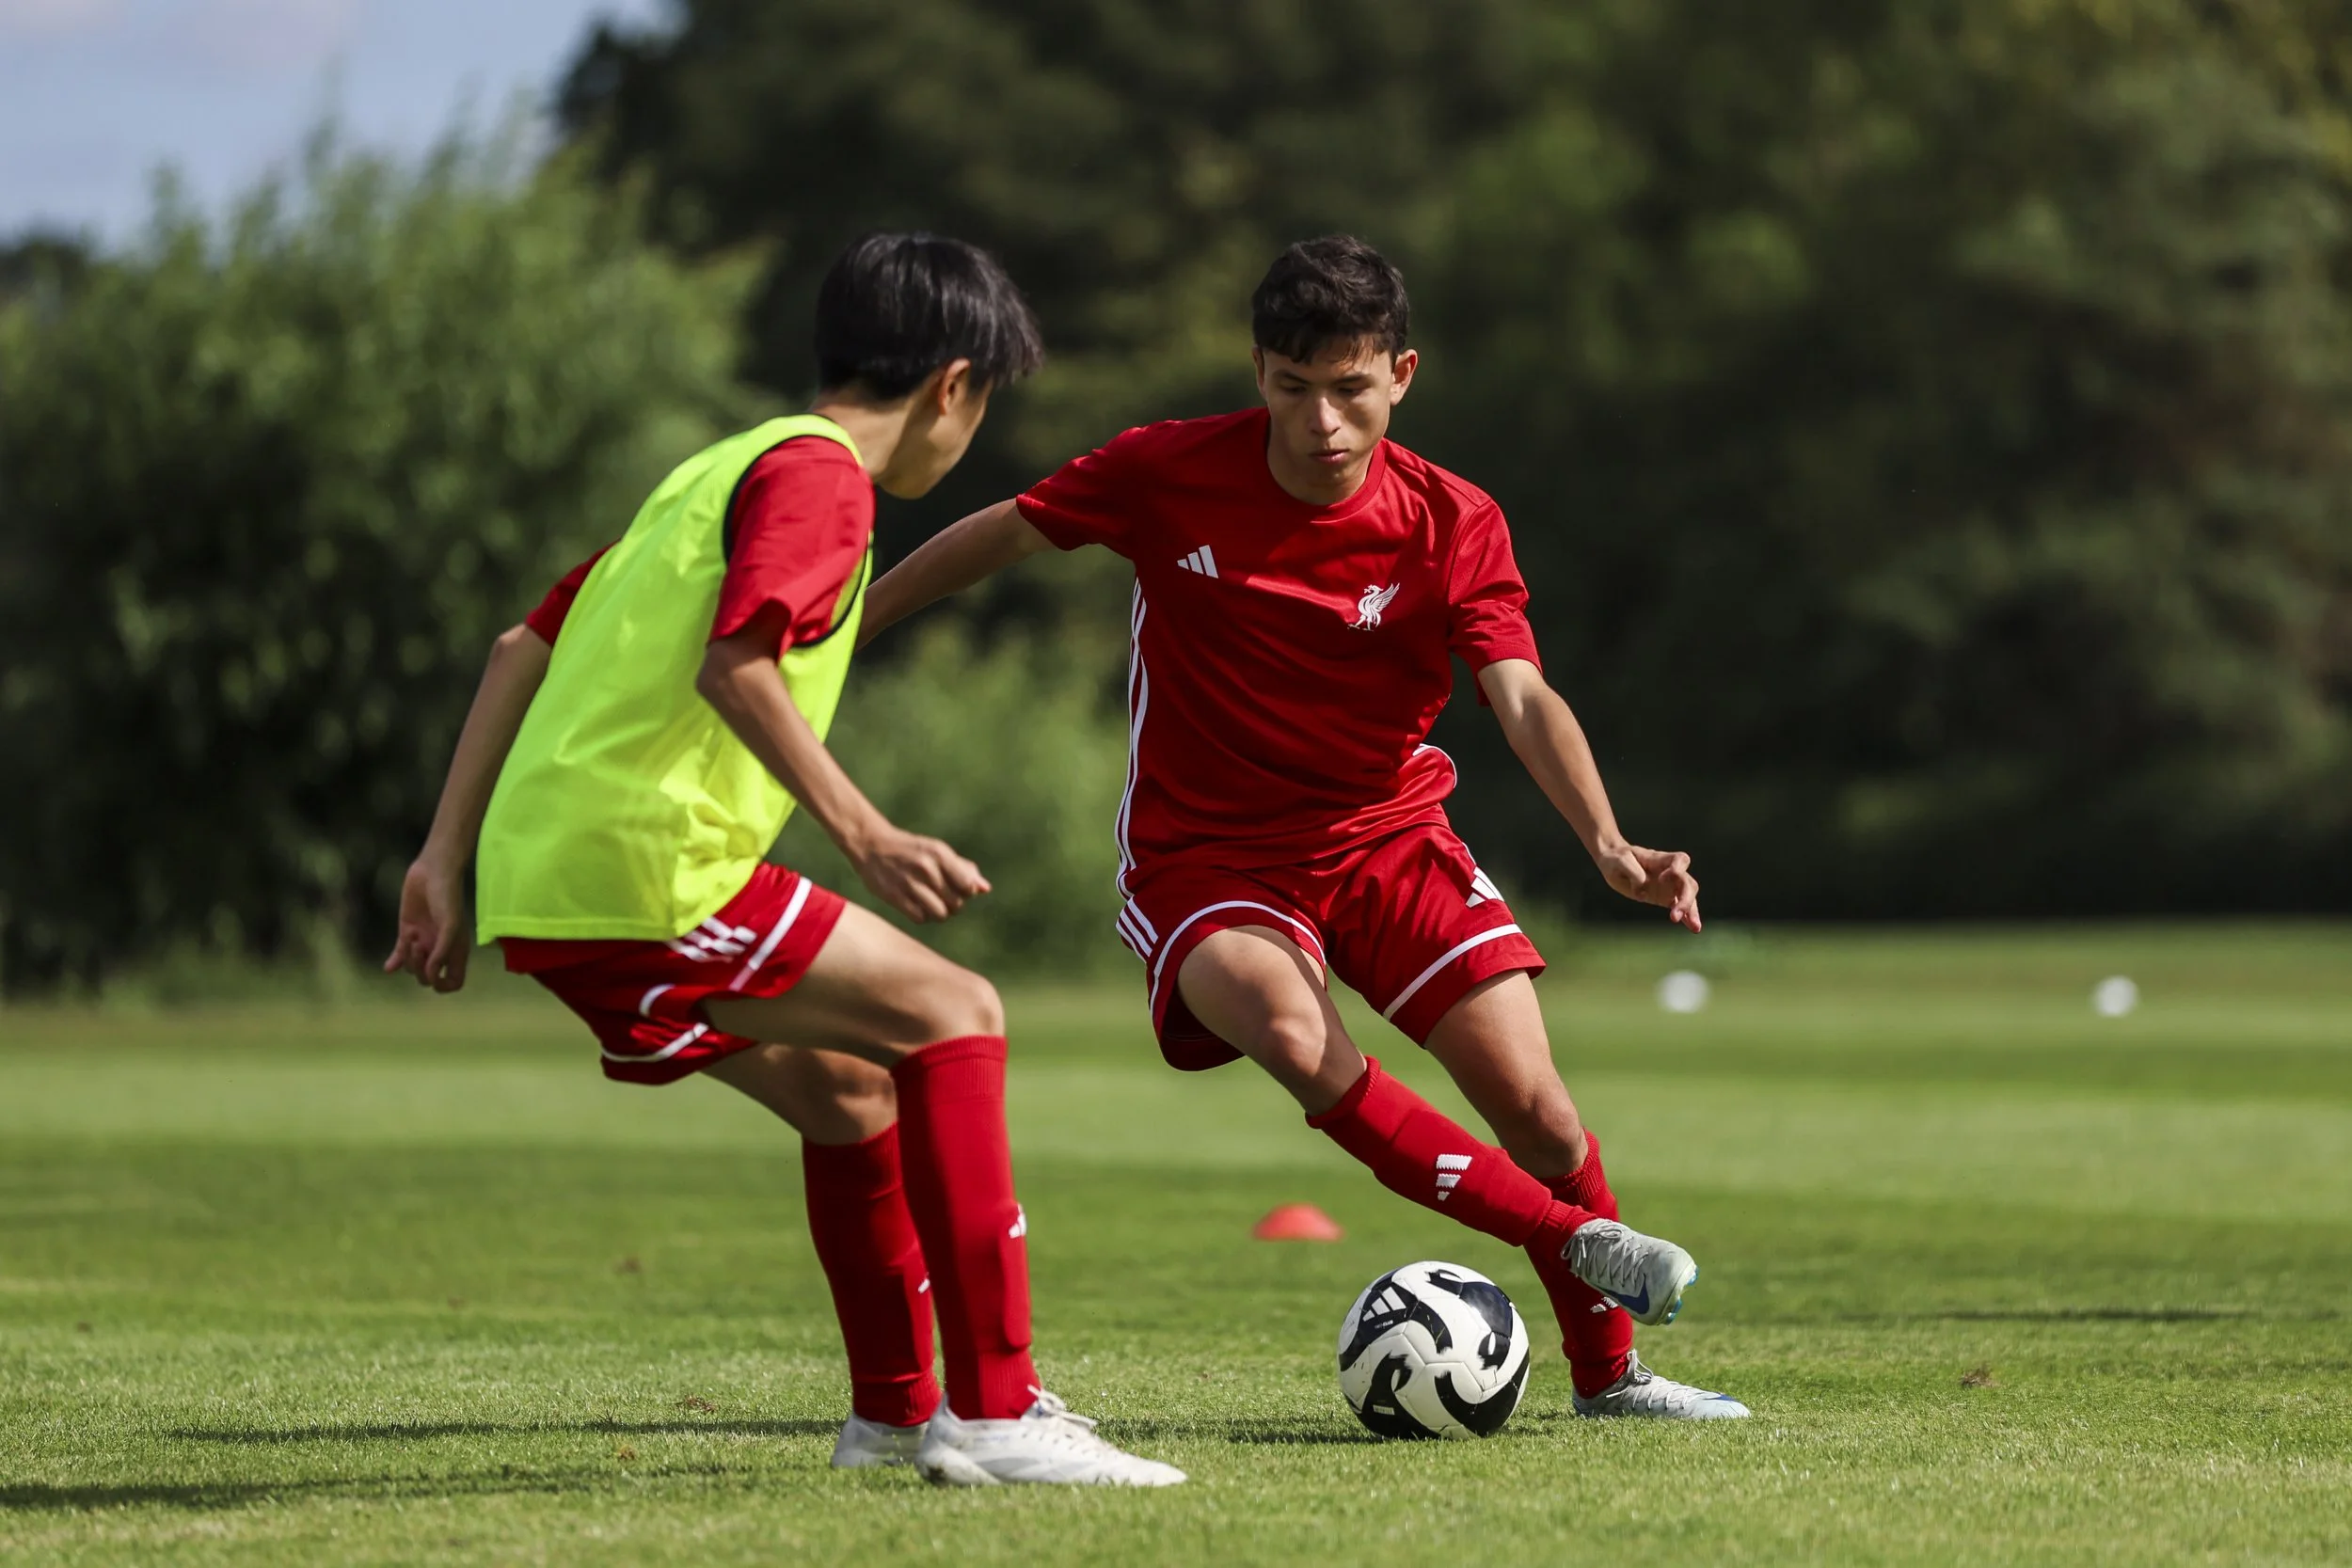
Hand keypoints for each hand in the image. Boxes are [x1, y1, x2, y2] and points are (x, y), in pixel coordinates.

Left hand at [383, 854, 471, 990]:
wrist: (432, 872)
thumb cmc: (447, 897)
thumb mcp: (450, 925)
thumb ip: (443, 951)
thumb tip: (431, 973)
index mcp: (456, 950)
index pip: (453, 981)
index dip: (443, 985)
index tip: (434, 976)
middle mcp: (439, 950)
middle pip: (429, 977)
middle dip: (420, 969)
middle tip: (418, 947)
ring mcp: (423, 942)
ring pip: (412, 967)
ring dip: (409, 960)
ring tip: (411, 938)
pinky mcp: (407, 932)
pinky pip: (398, 956)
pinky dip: (393, 963)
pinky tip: (388, 966)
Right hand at [850, 824, 990, 922]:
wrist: (872, 845)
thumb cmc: (912, 850)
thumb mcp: (938, 851)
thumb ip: (963, 869)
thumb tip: (985, 889)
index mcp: (939, 854)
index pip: (968, 886)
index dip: (966, 892)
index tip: (957, 888)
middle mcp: (926, 868)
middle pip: (956, 903)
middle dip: (954, 904)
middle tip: (942, 896)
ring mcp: (909, 883)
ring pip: (940, 914)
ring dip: (939, 913)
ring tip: (931, 903)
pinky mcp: (894, 896)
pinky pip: (920, 918)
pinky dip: (922, 915)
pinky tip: (917, 905)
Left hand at [1596, 842, 1701, 931]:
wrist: (1613, 864)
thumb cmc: (1617, 859)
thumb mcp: (1621, 861)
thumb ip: (1634, 873)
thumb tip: (1643, 893)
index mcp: (1660, 859)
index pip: (1680, 860)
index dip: (1678, 869)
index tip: (1663, 879)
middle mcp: (1669, 872)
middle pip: (1688, 882)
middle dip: (1686, 899)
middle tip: (1675, 915)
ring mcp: (1669, 886)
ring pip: (1688, 897)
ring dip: (1691, 911)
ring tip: (1695, 927)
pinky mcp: (1665, 898)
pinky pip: (1680, 908)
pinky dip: (1688, 918)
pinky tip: (1694, 928)